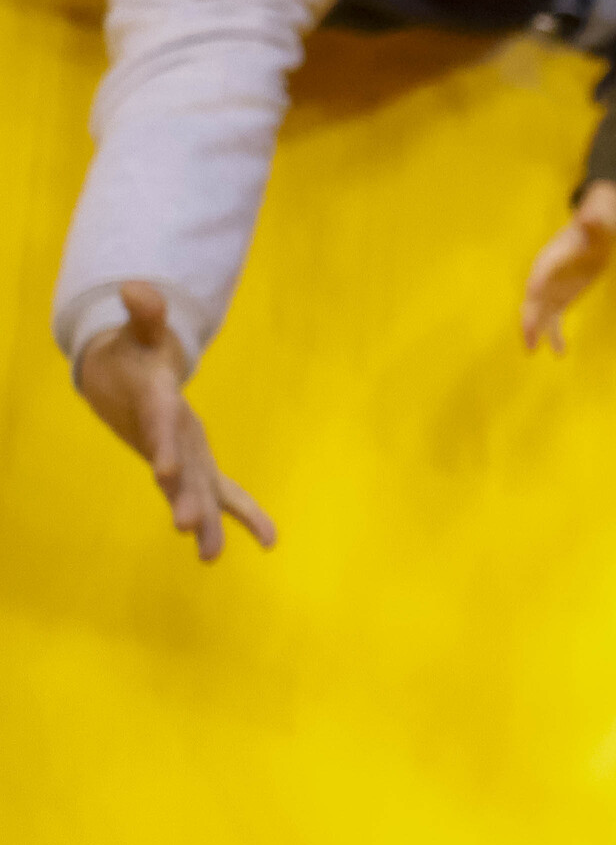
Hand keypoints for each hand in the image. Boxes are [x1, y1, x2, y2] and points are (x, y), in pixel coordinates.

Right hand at [73, 283, 274, 561]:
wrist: (115, 382)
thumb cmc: (133, 354)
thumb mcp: (139, 331)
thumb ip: (145, 314)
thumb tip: (138, 288)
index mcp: (152, 403)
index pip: (158, 425)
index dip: (162, 446)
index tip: (164, 472)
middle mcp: (165, 438)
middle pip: (175, 470)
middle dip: (181, 497)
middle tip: (187, 527)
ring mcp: (180, 455)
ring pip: (194, 491)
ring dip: (204, 521)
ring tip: (210, 556)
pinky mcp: (195, 464)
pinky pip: (222, 493)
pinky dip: (245, 514)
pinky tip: (271, 539)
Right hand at [519, 183, 615, 352]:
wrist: (594, 236)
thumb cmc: (595, 230)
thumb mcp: (599, 226)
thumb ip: (595, 224)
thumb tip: (591, 215)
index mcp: (551, 258)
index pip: (541, 272)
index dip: (537, 283)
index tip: (533, 294)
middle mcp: (545, 277)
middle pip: (532, 299)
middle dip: (528, 317)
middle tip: (528, 337)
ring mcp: (551, 291)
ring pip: (538, 314)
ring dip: (534, 331)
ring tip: (532, 350)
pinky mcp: (560, 300)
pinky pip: (554, 321)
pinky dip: (555, 336)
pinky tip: (560, 352)